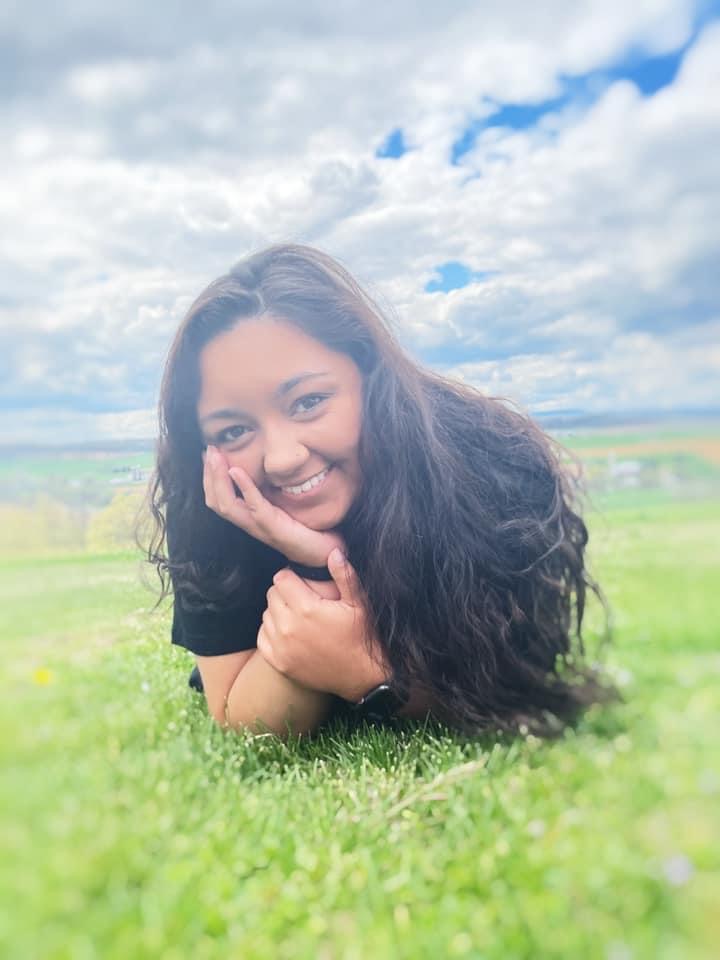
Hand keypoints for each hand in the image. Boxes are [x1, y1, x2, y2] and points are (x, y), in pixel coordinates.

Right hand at [202, 444, 344, 565]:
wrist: (323, 553)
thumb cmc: (306, 529)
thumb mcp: (284, 505)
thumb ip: (271, 491)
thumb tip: (266, 467)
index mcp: (249, 518)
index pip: (218, 500)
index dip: (209, 478)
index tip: (208, 454)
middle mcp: (249, 523)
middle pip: (216, 502)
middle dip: (209, 474)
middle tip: (209, 450)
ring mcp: (260, 526)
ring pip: (227, 505)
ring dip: (218, 478)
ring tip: (216, 457)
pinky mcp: (274, 527)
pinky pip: (254, 506)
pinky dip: (244, 487)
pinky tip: (237, 470)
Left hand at [257, 548, 388, 701]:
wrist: (362, 677)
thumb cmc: (362, 636)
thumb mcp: (359, 604)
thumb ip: (344, 576)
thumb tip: (333, 552)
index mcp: (307, 608)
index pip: (281, 579)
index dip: (292, 576)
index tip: (302, 582)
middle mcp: (289, 627)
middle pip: (271, 595)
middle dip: (284, 592)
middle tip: (302, 598)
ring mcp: (282, 647)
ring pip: (266, 614)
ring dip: (278, 611)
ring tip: (298, 615)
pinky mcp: (280, 662)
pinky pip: (262, 637)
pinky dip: (272, 632)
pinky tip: (289, 632)